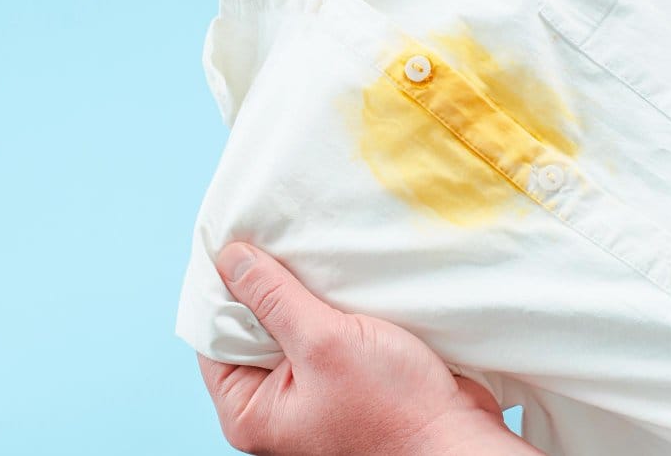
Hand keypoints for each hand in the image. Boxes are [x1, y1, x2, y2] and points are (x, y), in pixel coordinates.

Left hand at [197, 242, 543, 455]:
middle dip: (265, 284)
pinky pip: (321, 329)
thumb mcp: (323, 343)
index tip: (234, 238)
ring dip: (301, 289)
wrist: (456, 440)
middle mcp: (273, 404)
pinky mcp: (342, 377)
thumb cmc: (392, 409)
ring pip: (288, 324)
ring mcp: (308, 391)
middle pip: (249, 327)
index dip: (221, 286)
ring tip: (307, 249)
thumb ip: (273, 298)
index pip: (213, 335)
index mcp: (251, 410)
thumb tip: (230, 259)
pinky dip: (327, 302)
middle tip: (274, 234)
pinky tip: (336, 274)